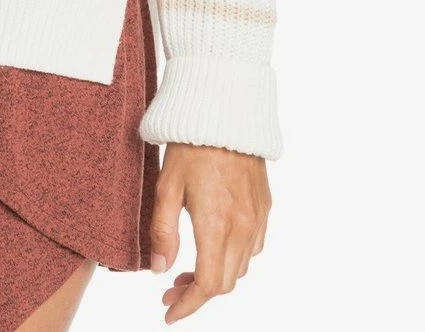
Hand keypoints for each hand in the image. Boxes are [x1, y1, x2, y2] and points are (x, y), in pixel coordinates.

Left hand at [148, 142, 271, 322]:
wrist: (226, 113)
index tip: (168, 313)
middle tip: (170, 289)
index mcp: (216, 224)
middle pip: (225, 282)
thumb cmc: (191, 146)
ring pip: (240, 268)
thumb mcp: (166, 186)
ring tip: (187, 271)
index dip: (188, 305)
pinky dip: (233, 259)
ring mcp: (258, 219)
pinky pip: (253, 248)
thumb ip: (162, 231)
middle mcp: (243, 228)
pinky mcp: (265, 209)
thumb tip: (158, 270)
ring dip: (215, 278)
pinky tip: (214, 247)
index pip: (208, 285)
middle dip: (196, 294)